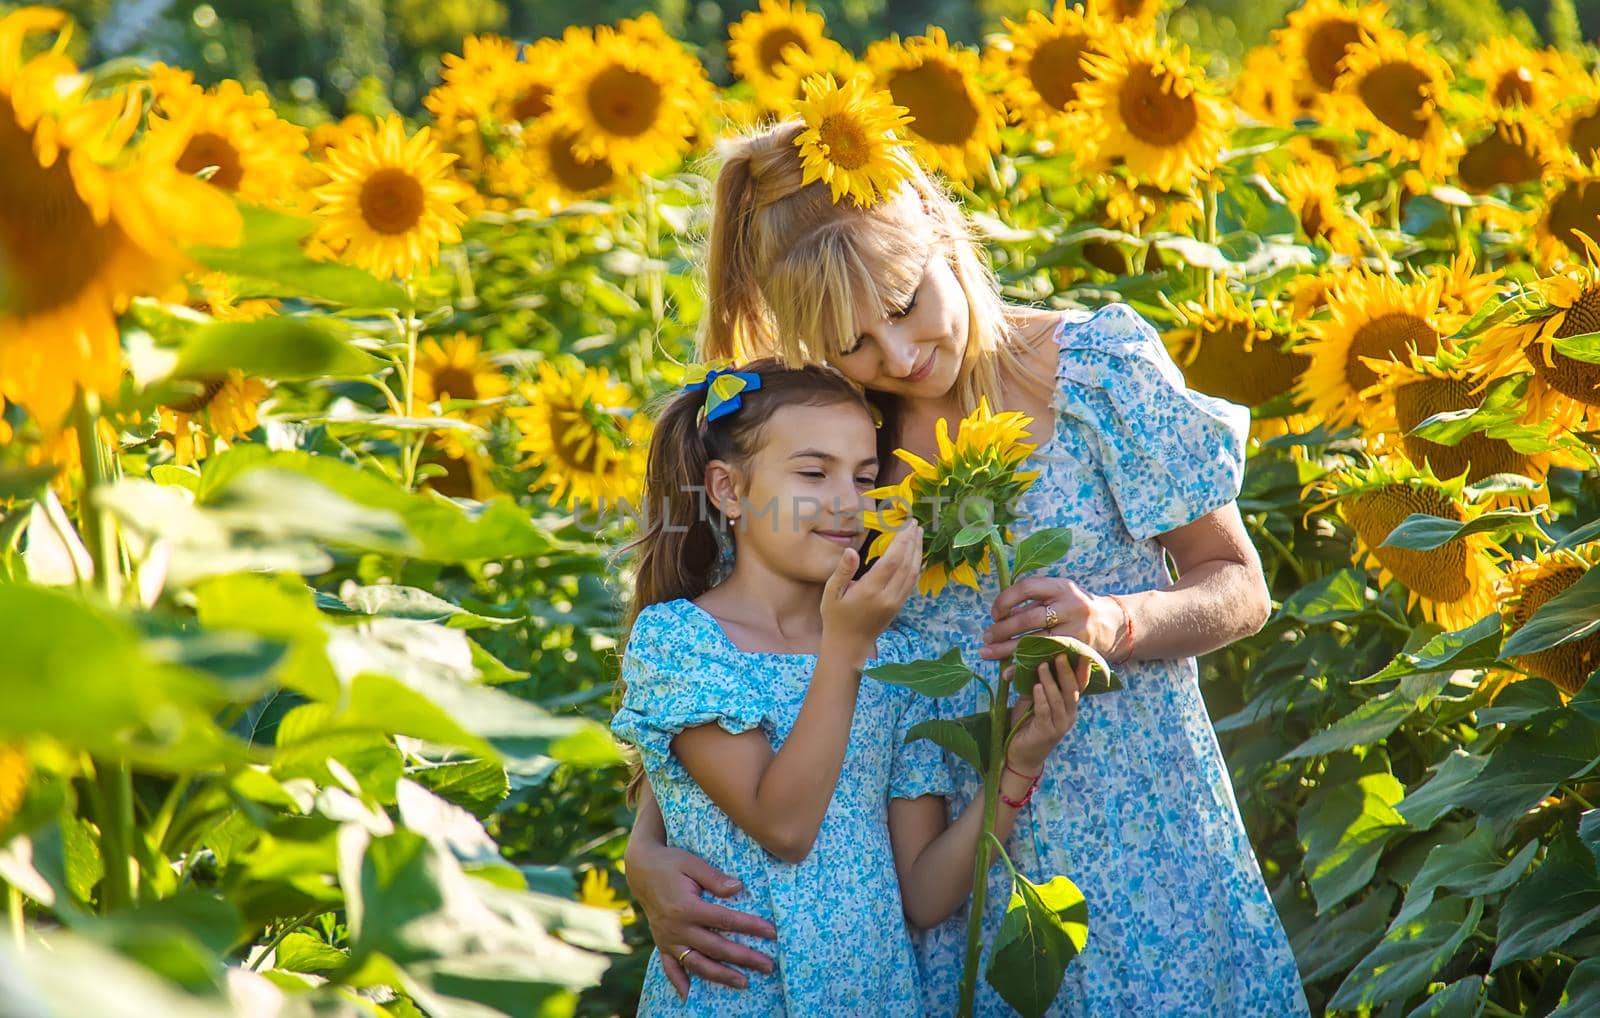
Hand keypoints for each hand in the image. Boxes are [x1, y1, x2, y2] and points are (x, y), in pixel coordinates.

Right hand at [624, 842, 775, 998]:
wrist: (641, 869)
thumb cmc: (671, 862)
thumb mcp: (692, 862)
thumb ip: (715, 878)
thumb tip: (738, 888)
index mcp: (687, 907)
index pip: (725, 920)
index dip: (750, 927)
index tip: (771, 932)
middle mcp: (678, 928)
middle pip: (716, 947)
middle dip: (744, 958)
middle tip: (767, 965)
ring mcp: (668, 939)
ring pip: (697, 963)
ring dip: (720, 975)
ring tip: (743, 983)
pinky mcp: (662, 943)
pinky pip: (670, 967)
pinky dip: (679, 982)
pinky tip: (689, 997)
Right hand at [821, 522, 923, 654]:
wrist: (849, 645)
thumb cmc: (836, 617)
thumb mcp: (831, 593)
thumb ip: (842, 571)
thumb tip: (851, 550)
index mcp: (871, 590)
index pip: (892, 561)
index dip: (901, 541)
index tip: (906, 525)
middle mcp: (888, 596)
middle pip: (907, 564)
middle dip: (912, 542)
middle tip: (915, 524)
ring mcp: (896, 602)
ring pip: (913, 573)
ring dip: (917, 552)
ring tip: (918, 535)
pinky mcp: (899, 606)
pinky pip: (912, 583)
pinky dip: (916, 567)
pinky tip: (917, 556)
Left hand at [979, 576, 1116, 660]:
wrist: (1110, 624)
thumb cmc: (1073, 608)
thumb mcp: (1058, 595)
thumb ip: (1033, 602)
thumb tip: (999, 616)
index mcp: (1061, 587)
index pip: (1027, 588)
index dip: (1005, 600)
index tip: (995, 614)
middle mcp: (1070, 606)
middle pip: (1029, 618)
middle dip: (1003, 629)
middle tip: (985, 637)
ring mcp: (1076, 629)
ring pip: (1036, 640)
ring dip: (1007, 649)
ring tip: (988, 653)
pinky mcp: (1077, 650)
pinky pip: (1046, 659)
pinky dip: (1025, 667)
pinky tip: (1008, 672)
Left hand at [1004, 653, 1088, 773]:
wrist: (1020, 756)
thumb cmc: (1027, 726)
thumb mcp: (1033, 702)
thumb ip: (1038, 686)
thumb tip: (1035, 662)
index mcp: (1069, 707)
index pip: (1080, 686)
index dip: (1082, 670)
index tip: (1081, 652)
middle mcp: (1069, 716)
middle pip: (1072, 690)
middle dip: (1067, 671)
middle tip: (1060, 654)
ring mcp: (1059, 726)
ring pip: (1059, 700)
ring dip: (1050, 681)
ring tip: (1042, 666)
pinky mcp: (1046, 733)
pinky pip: (1045, 712)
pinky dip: (1041, 698)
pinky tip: (1036, 687)